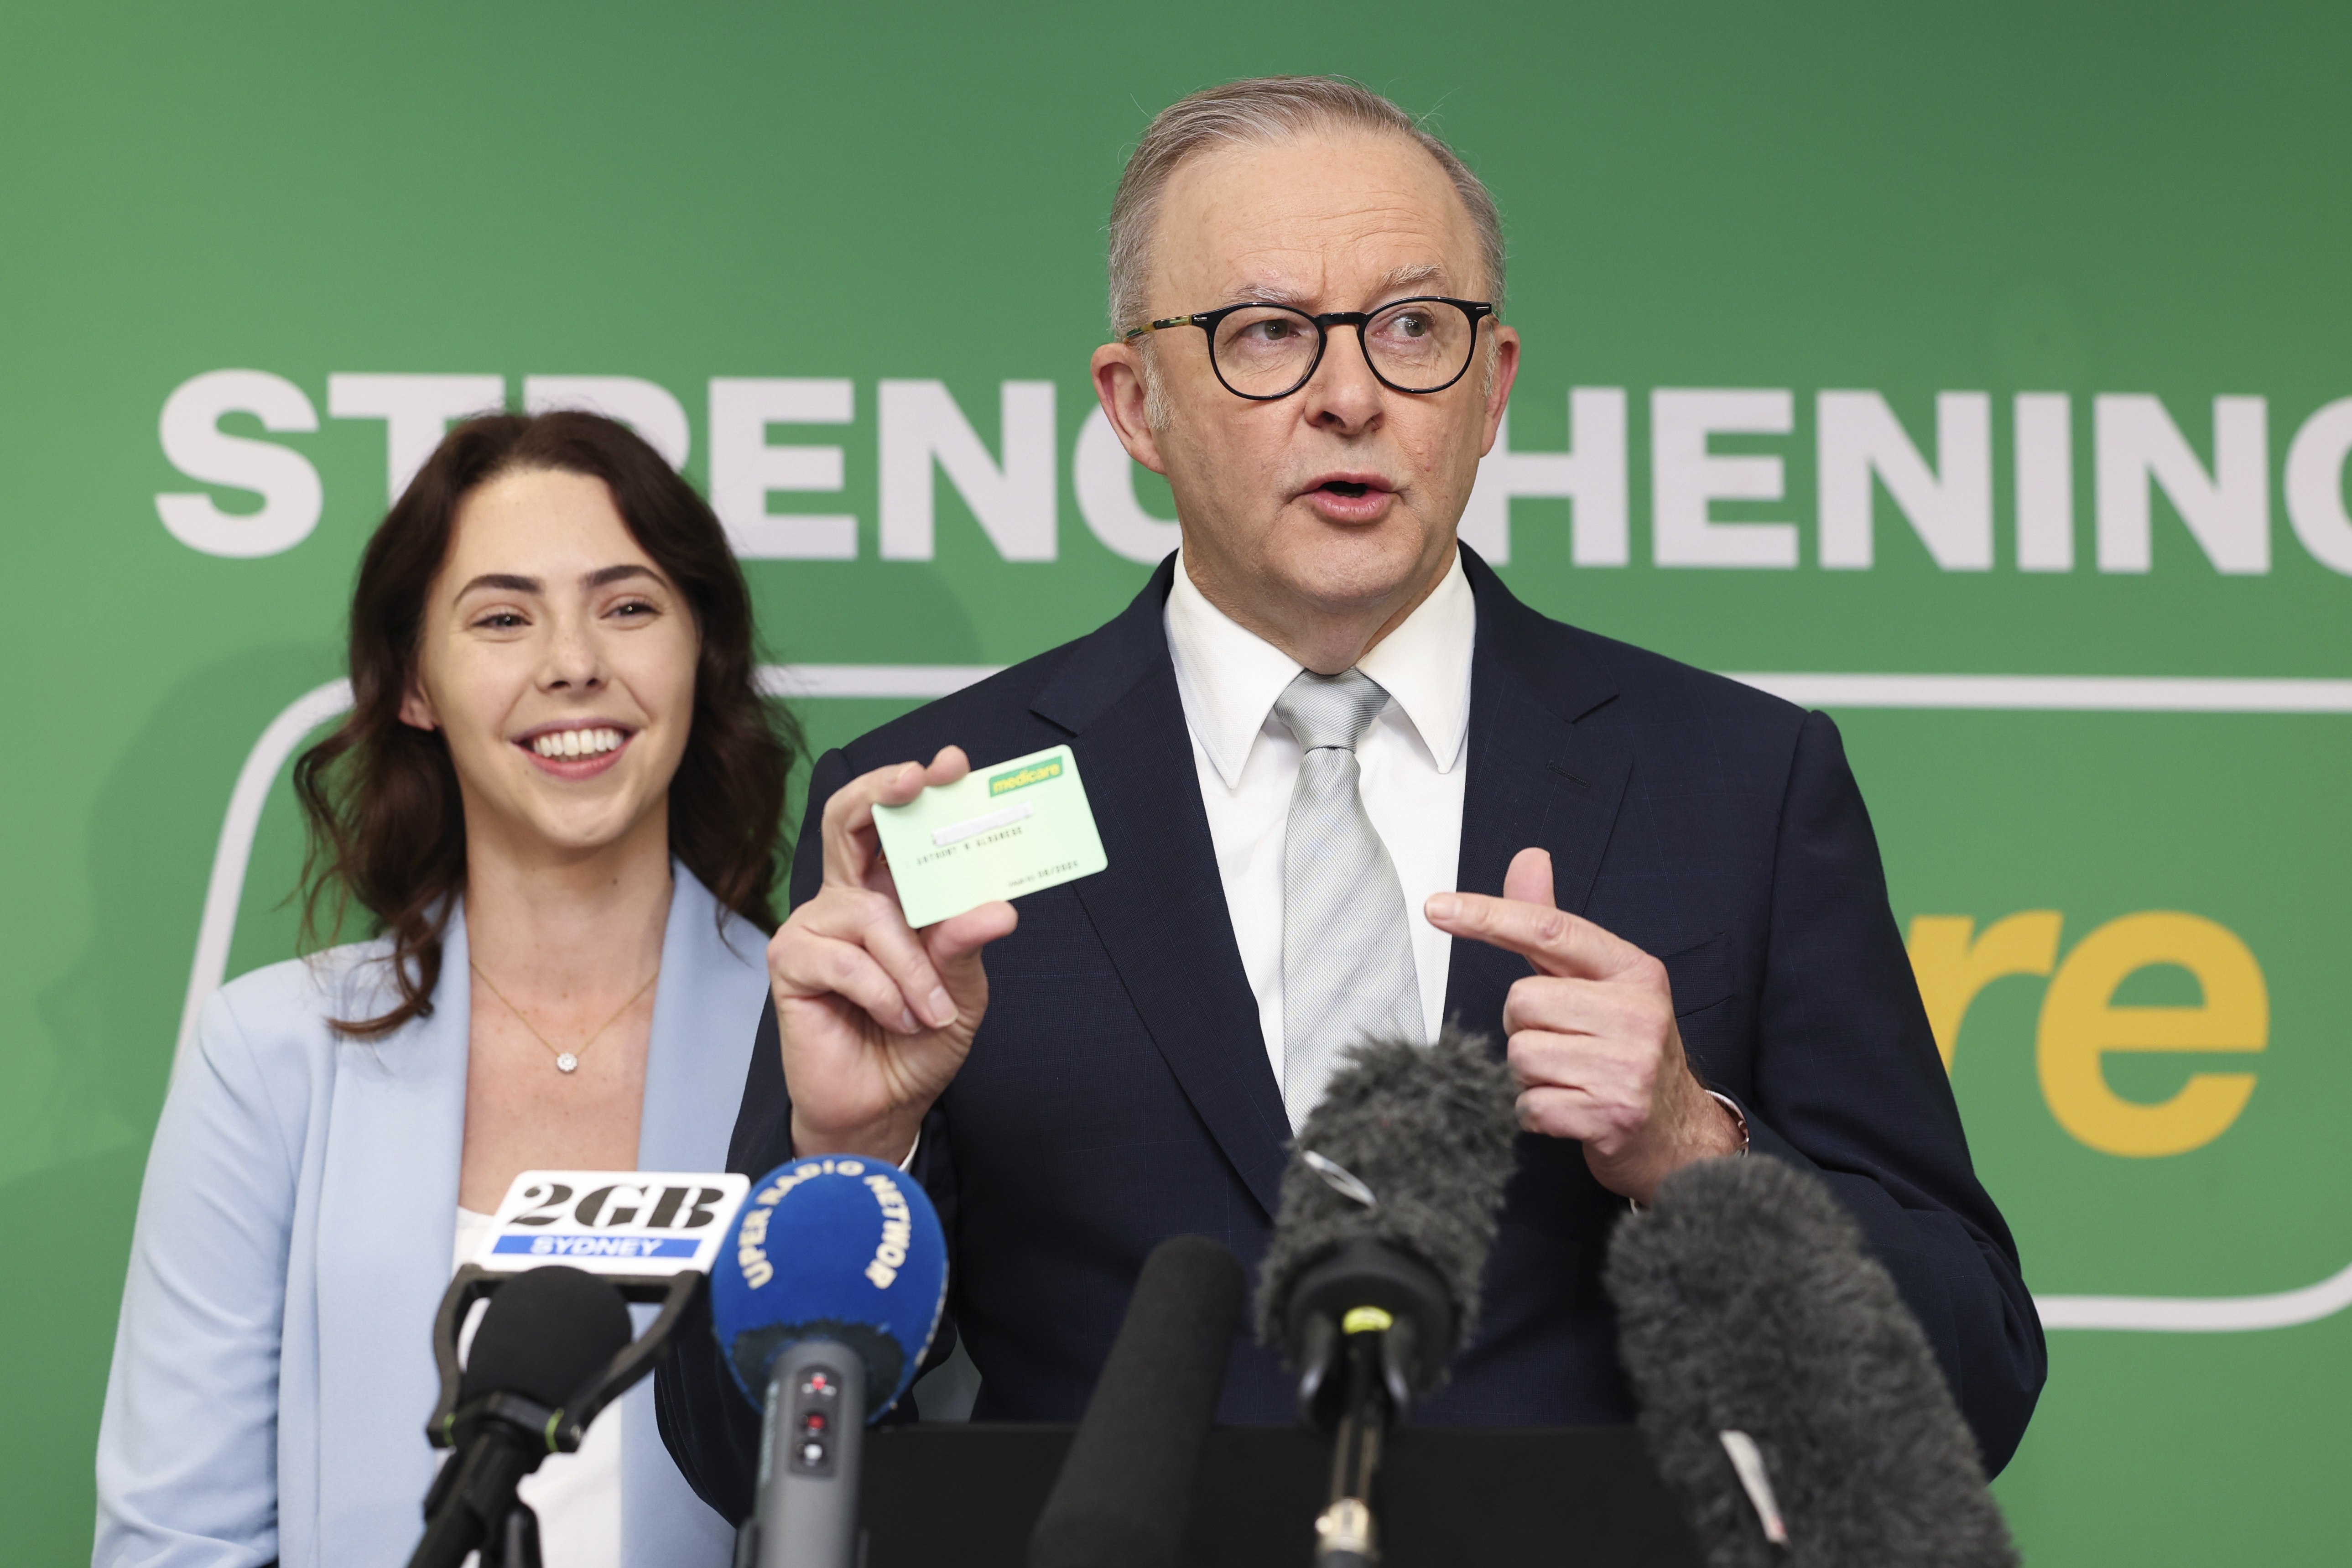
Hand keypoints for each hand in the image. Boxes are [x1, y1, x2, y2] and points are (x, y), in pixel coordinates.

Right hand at [768, 746, 1017, 1161]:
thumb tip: (997, 909)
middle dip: (882, 793)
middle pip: (845, 820)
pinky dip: (885, 993)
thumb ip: (967, 945)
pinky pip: (847, 961)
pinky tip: (899, 1018)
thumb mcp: (962, 990)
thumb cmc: (920, 1039)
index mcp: (889, 893)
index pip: (892, 824)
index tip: (951, 765)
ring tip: (933, 1010)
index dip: (912, 787)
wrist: (884, 1105)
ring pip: (871, 915)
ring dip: (913, 967)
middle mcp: (848, 899)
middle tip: (919, 780)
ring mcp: (815, 927)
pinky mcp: (791, 963)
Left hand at [1424, 847, 1740, 1202]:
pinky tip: (1571, 1110)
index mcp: (1634, 971)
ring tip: (1570, 1078)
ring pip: (1520, 1054)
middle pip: (1520, 1001)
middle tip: (1564, 1044)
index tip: (1438, 907)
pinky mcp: (1613, 1115)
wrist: (1678, 1134)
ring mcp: (1629, 1066)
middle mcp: (1637, 1013)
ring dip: (1530, 1074)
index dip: (1489, 915)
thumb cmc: (1625, 1050)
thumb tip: (1528, 859)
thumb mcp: (1600, 982)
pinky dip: (1537, 1112)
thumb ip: (1552, 928)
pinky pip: (1529, 1104)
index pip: (1549, 929)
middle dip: (1525, 1027)